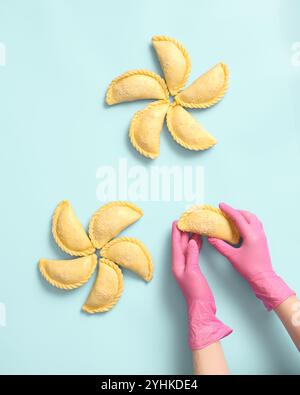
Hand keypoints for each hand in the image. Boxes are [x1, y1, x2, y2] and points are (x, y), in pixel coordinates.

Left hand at [172, 221, 231, 349]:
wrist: (202, 307)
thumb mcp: (193, 272)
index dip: (176, 233)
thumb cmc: (196, 292)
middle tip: (184, 220)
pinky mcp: (194, 270)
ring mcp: (187, 268)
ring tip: (192, 227)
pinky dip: (195, 246)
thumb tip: (191, 242)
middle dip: (182, 233)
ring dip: (189, 238)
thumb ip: (192, 256)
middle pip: (181, 245)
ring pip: (187, 249)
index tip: (176, 222)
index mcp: (177, 265)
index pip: (176, 245)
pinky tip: (198, 241)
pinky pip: (193, 254)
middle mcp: (180, 265)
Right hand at [208, 203, 294, 310]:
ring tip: (234, 217)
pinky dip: (248, 221)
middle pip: (247, 215)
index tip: (221, 205)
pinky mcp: (262, 239)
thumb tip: (212, 238)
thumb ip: (220, 246)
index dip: (229, 210)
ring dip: (243, 215)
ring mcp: (262, 236)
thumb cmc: (249, 268)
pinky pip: (256, 224)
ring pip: (253, 219)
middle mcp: (258, 233)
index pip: (238, 218)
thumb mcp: (232, 256)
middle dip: (236, 211)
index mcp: (251, 235)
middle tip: (226, 211)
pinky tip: (242, 226)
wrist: (263, 277)